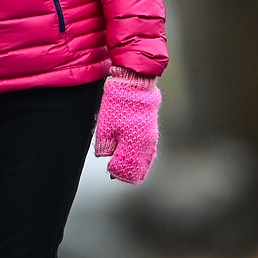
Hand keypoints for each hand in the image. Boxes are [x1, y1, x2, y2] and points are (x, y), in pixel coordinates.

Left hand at [95, 65, 161, 183]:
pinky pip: (149, 152)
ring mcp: (151, 139)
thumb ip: (105, 146)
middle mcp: (146, 146)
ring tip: (123, 166)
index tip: (110, 169)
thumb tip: (105, 157)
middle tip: (115, 171)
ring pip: (145, 162)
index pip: (128, 171)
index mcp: (134, 147)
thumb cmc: (119, 105)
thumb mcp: (105, 127)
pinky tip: (134, 157)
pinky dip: (141, 158)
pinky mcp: (152, 132)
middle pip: (139, 169)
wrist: (135, 85)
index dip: (118, 172)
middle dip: (126, 172)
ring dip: (134, 166)